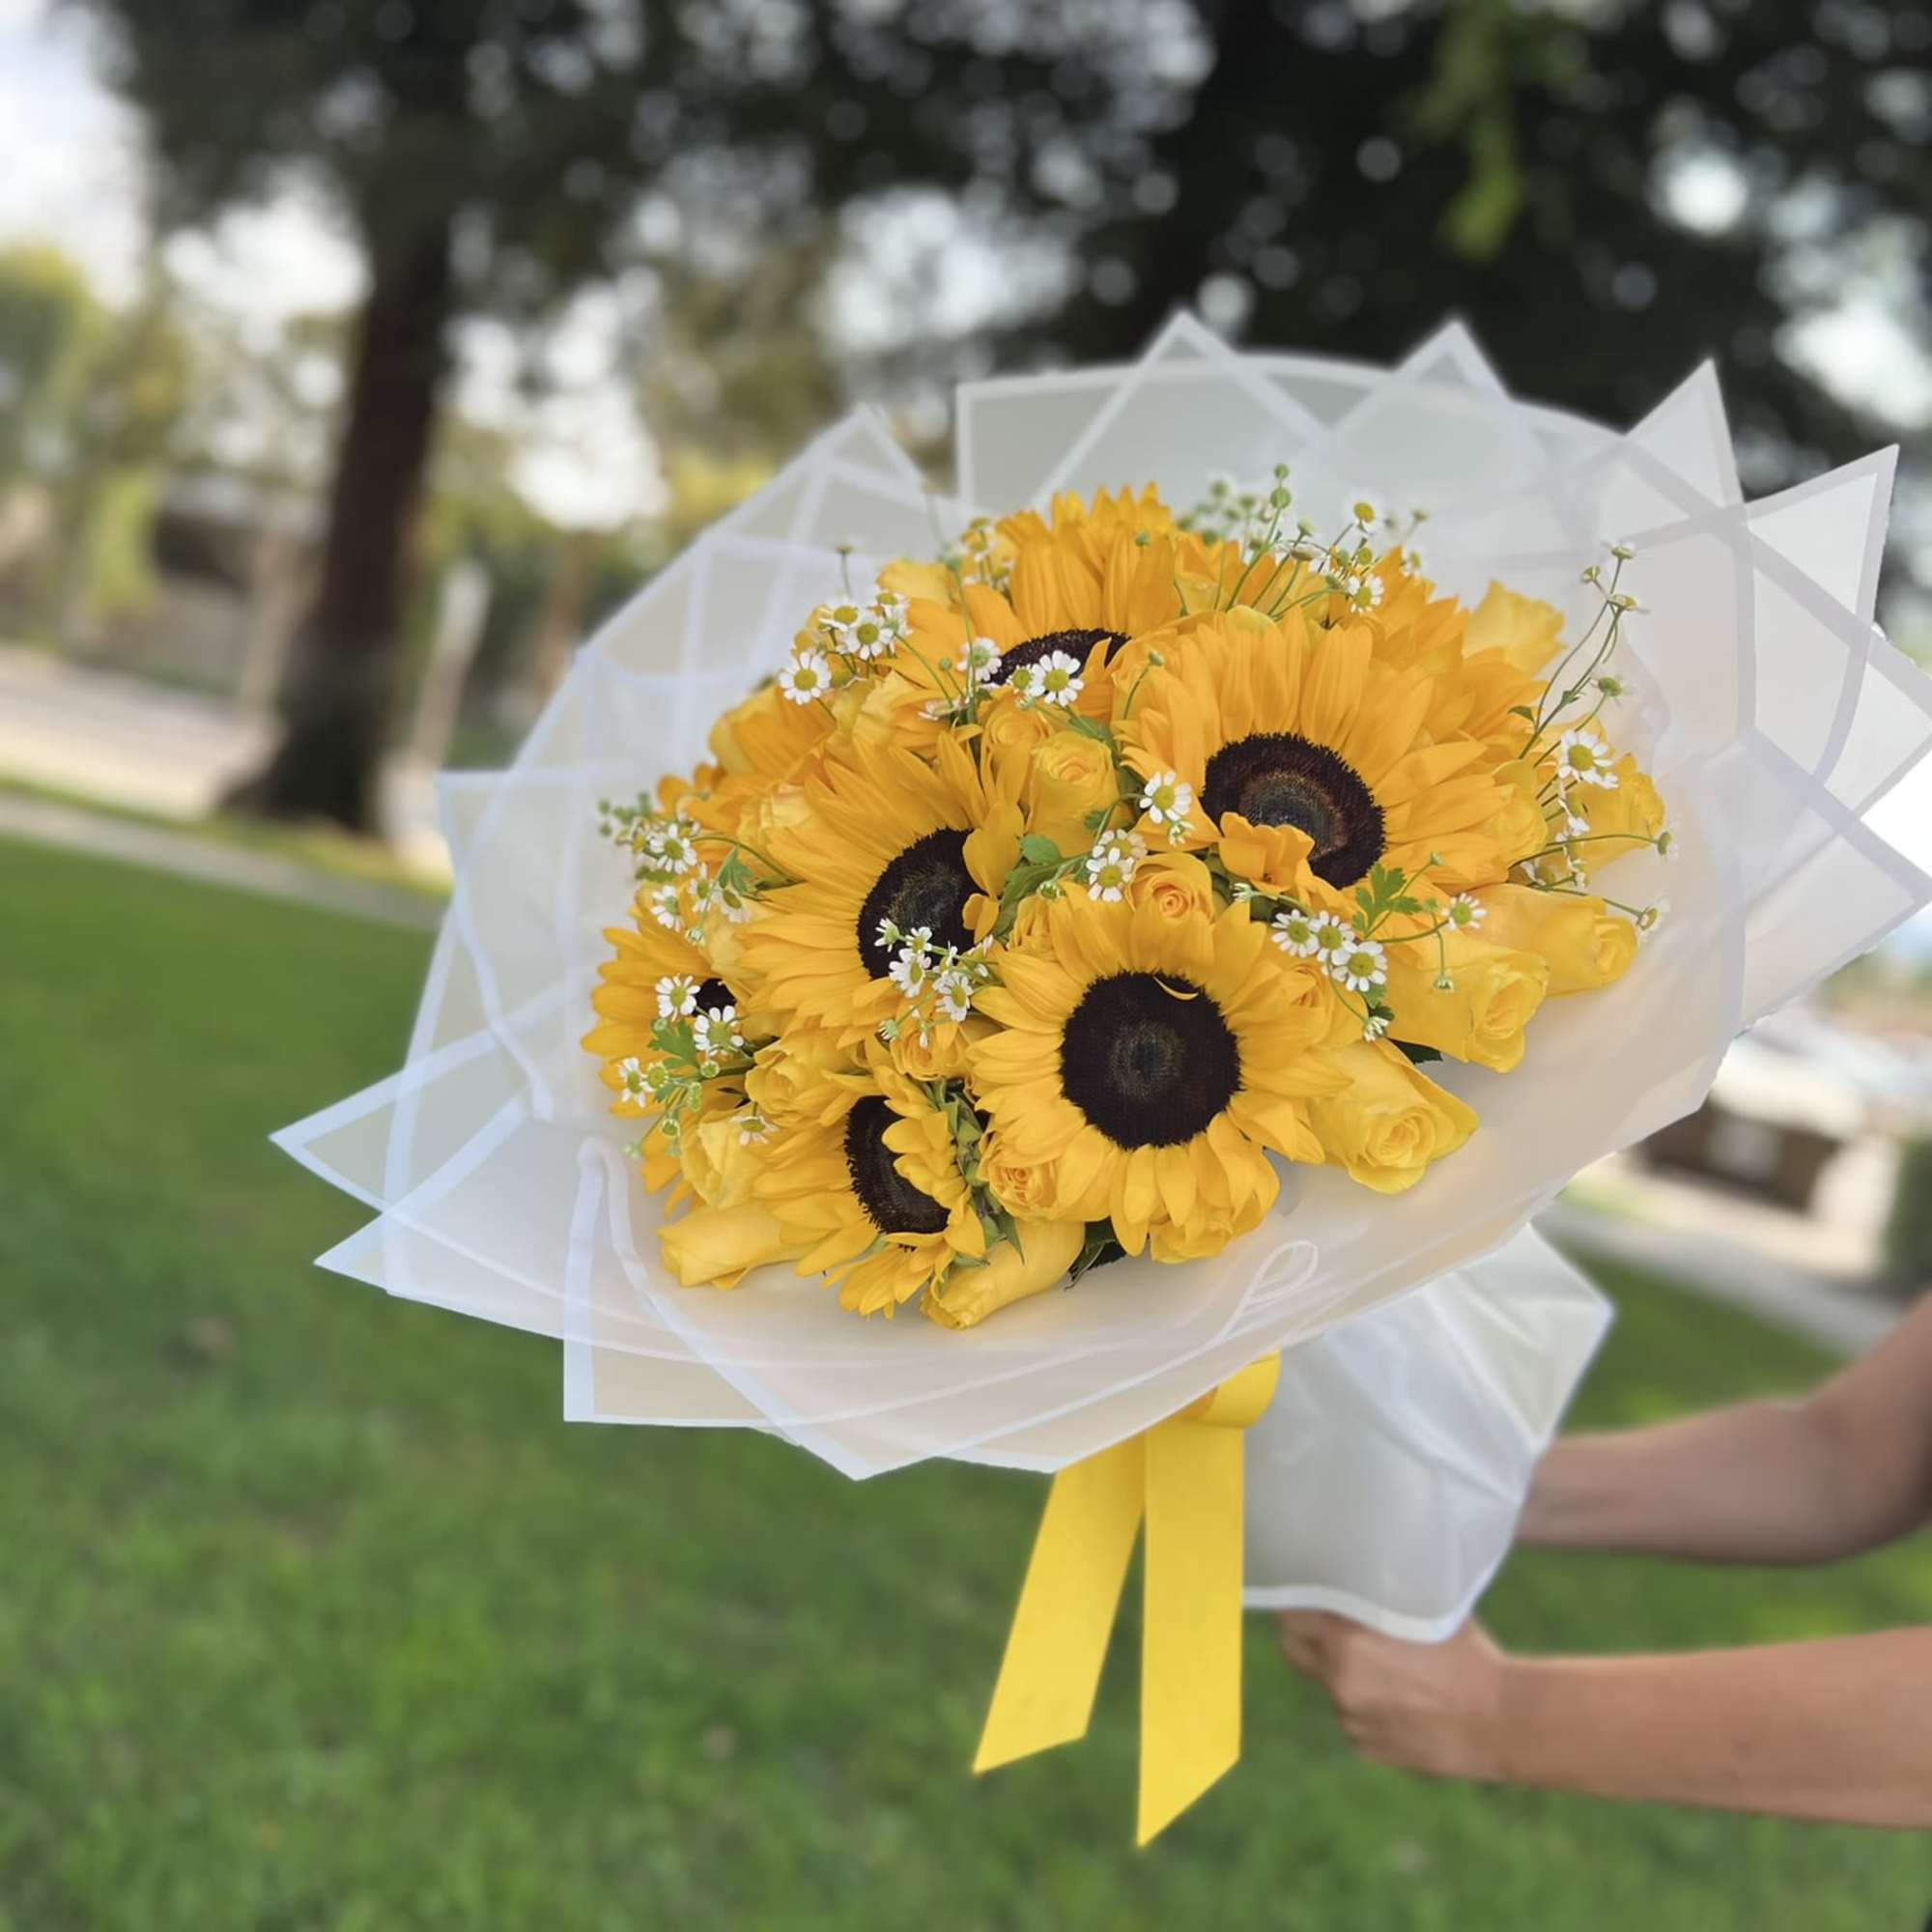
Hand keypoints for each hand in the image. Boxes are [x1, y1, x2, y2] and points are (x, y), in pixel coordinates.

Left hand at [1278, 1612, 1511, 1781]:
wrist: (1502, 1722)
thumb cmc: (1468, 1654)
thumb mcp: (1419, 1608)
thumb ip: (1376, 1596)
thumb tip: (1351, 1575)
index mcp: (1347, 1644)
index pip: (1291, 1617)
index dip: (1297, 1603)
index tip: (1307, 1595)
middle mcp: (1341, 1683)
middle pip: (1296, 1651)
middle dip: (1307, 1636)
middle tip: (1328, 1624)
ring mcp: (1353, 1720)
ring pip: (1330, 1687)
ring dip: (1344, 1674)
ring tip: (1392, 1667)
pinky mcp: (1368, 1748)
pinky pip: (1354, 1718)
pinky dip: (1367, 1707)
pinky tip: (1405, 1700)